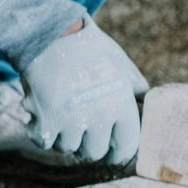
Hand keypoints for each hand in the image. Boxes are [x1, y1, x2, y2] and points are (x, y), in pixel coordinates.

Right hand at [20, 16, 148, 164]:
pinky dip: (41, 133)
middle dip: (87, 145)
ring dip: (63, 137)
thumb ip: (135, 87)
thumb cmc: (88, 48)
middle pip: (95, 153)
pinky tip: (43, 116)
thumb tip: (147, 102)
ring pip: (68, 148)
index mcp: (122, 105)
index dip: (117, 152)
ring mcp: (73, 120)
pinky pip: (44, 143)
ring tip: (61, 115)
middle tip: (80, 131)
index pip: (126, 148)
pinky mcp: (47, 120)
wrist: (50, 33)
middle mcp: (100, 116)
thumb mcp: (120, 64)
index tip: (110, 150)